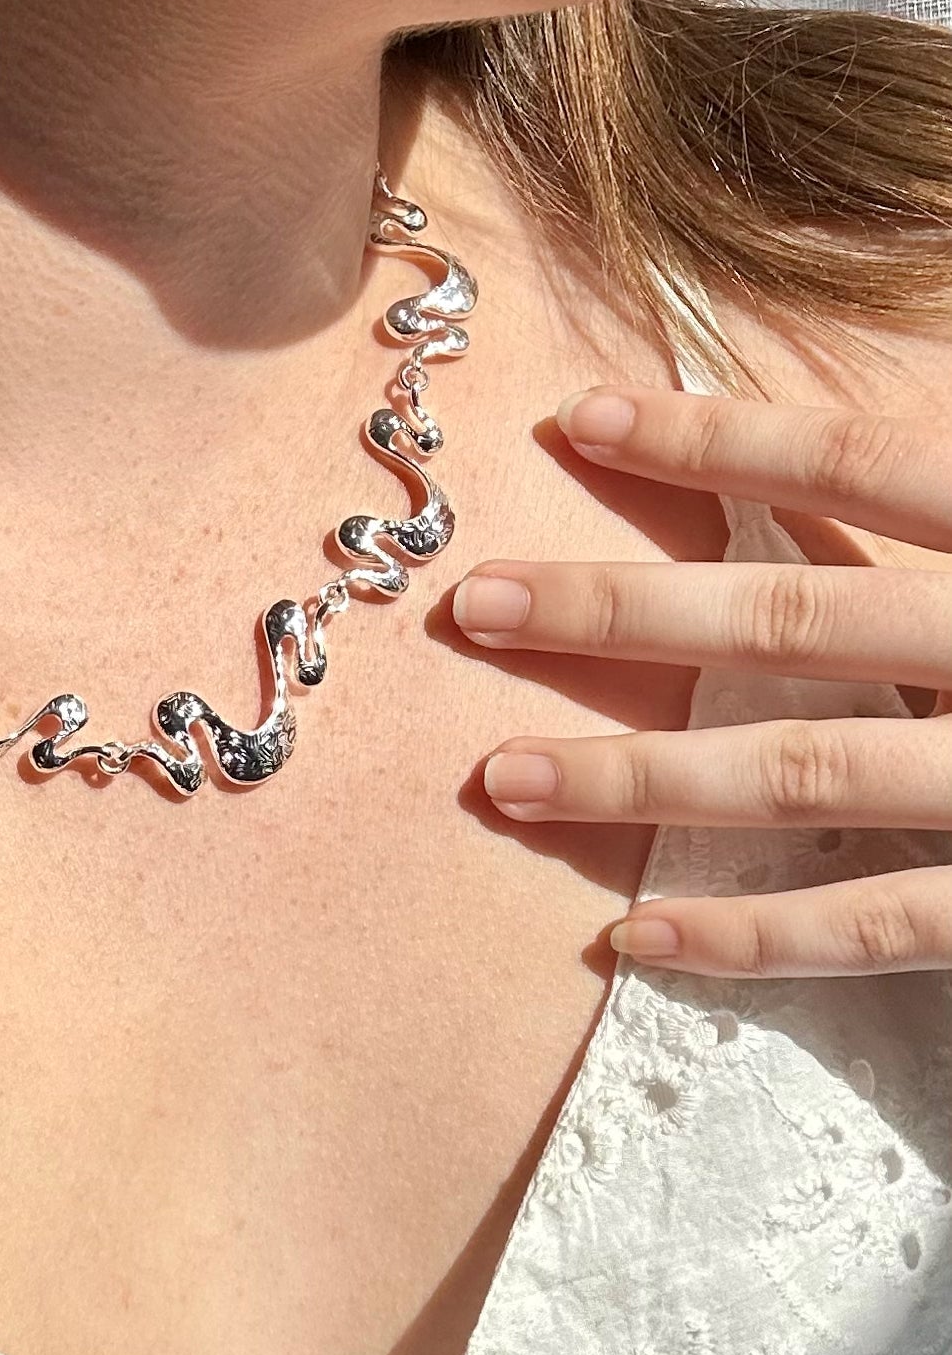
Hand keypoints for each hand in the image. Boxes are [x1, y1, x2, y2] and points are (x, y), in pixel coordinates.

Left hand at [452, 386, 951, 977]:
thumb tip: (854, 432)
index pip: (865, 457)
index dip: (718, 436)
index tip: (580, 414)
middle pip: (792, 623)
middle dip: (620, 614)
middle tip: (475, 605)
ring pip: (803, 778)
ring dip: (637, 785)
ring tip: (498, 779)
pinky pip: (880, 929)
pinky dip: (753, 939)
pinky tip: (632, 940)